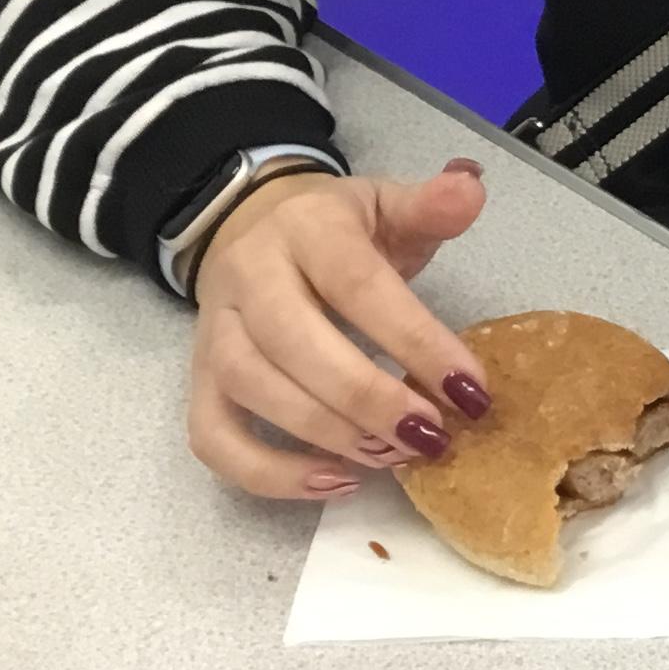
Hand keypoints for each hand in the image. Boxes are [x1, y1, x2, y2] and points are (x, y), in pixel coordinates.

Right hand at [186, 159, 494, 499]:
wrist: (249, 223)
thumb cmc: (337, 229)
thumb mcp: (387, 204)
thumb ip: (430, 204)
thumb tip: (470, 188)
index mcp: (308, 228)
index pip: (360, 286)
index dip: (416, 342)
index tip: (471, 390)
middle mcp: (251, 277)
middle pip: (297, 345)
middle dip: (370, 400)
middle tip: (431, 436)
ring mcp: (214, 331)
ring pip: (253, 391)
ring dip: (327, 436)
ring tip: (393, 456)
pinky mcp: (197, 380)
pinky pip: (213, 437)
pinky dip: (267, 473)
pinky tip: (334, 481)